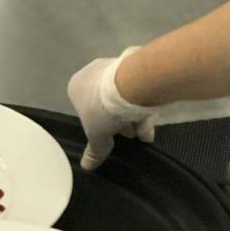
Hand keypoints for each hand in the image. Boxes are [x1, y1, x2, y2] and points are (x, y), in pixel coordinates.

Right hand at [66, 51, 156, 170]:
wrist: (132, 84)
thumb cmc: (104, 109)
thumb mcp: (97, 136)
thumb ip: (94, 151)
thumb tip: (86, 167)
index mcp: (76, 87)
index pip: (86, 109)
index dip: (100, 125)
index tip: (112, 135)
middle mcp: (91, 73)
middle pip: (106, 102)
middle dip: (120, 121)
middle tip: (131, 134)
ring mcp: (113, 66)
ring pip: (124, 95)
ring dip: (134, 115)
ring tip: (146, 132)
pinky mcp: (135, 64)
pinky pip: (138, 87)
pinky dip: (145, 104)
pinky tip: (154, 119)